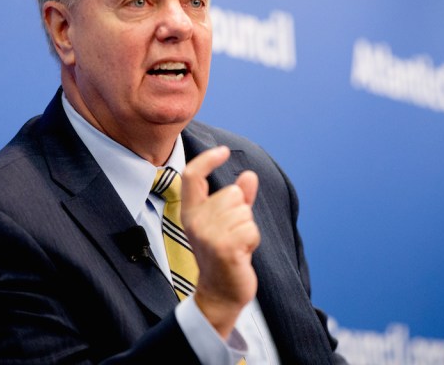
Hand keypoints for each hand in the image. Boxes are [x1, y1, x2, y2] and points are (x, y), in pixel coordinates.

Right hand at [181, 146, 259, 338]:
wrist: (221, 293)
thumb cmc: (225, 255)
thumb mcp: (228, 223)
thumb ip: (238, 199)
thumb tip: (249, 176)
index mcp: (191, 212)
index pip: (192, 176)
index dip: (207, 159)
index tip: (223, 151)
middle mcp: (195, 222)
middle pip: (232, 193)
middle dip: (242, 212)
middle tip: (232, 236)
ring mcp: (208, 235)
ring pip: (244, 211)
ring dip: (248, 228)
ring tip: (236, 246)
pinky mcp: (224, 248)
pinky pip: (251, 228)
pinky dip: (253, 240)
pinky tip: (241, 254)